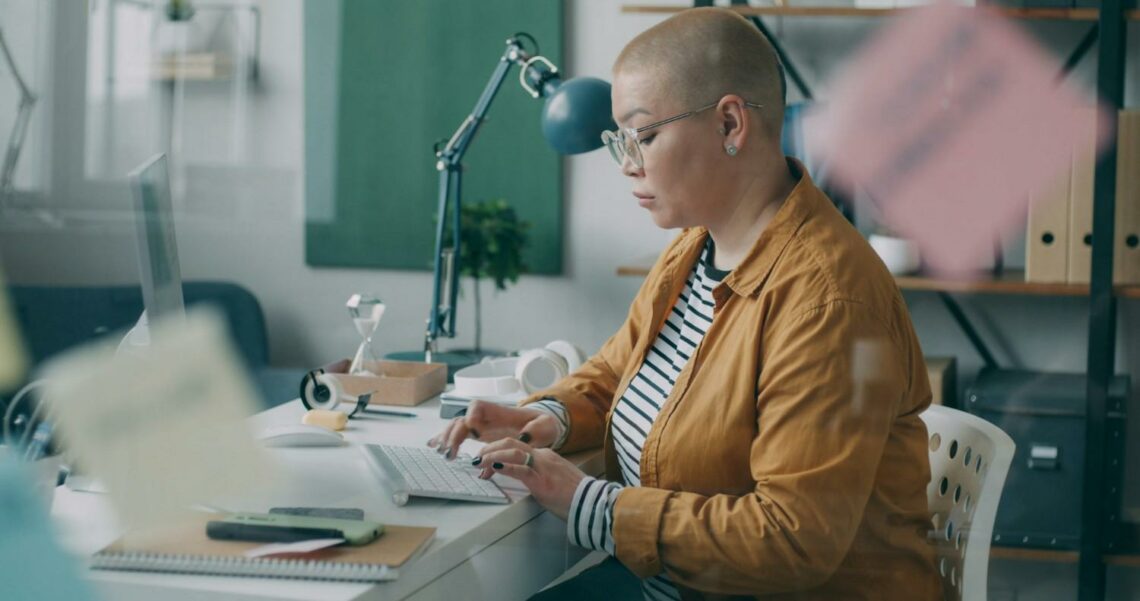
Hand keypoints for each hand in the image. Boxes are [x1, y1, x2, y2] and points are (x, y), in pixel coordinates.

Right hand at [426, 400, 559, 459]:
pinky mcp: (477, 435)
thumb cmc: (541, 424)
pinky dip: (444, 439)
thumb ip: (536, 430)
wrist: (539, 427)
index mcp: (499, 411)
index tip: (473, 431)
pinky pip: (457, 435)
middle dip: (452, 434)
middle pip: (461, 419)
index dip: (472, 417)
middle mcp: (485, 417)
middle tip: (448, 452)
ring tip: (441, 453)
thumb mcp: (545, 426)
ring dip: (445, 438)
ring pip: (456, 427)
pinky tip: (432, 445)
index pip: (478, 407)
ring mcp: (479, 426)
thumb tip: (525, 436)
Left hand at [472, 438, 585, 519]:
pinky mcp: (542, 481)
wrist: (590, 503)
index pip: (516, 446)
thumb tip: (525, 478)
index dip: (497, 450)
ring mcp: (542, 467)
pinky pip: (520, 469)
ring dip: (491, 455)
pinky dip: (504, 467)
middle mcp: (542, 456)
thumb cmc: (574, 495)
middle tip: (477, 458)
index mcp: (545, 456)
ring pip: (512, 452)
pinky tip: (492, 467)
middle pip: (511, 443)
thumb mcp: (554, 479)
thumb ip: (540, 474)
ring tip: (478, 462)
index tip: (485, 459)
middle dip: (490, 448)